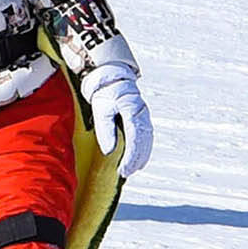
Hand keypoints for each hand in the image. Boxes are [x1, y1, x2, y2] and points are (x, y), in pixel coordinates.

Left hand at [80, 63, 151, 177]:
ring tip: (132, 169)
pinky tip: (137, 158)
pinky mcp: (141, 116)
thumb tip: (109, 151)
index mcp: (132, 110)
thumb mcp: (101, 110)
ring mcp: (143, 115)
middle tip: (126, 172)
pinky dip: (143, 148)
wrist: (110, 76)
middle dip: (136, 159)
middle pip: (144, 141)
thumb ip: (105, 130)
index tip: (124, 169)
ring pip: (147, 139)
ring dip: (141, 155)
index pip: (135, 138)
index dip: (131, 156)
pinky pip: (146, 135)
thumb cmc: (104, 92)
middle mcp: (142, 113)